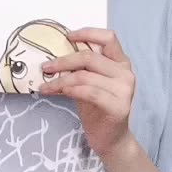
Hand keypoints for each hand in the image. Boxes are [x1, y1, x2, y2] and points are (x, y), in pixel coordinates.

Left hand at [40, 27, 138, 159]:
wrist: (110, 139)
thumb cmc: (96, 109)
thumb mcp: (87, 83)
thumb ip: (80, 68)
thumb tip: (54, 54)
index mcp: (121, 62)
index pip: (108, 38)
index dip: (87, 33)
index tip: (67, 37)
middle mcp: (125, 73)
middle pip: (90, 56)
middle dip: (63, 60)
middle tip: (45, 68)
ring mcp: (124, 90)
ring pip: (84, 76)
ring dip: (60, 80)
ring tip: (46, 86)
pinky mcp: (118, 106)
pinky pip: (89, 92)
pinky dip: (70, 90)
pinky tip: (58, 92)